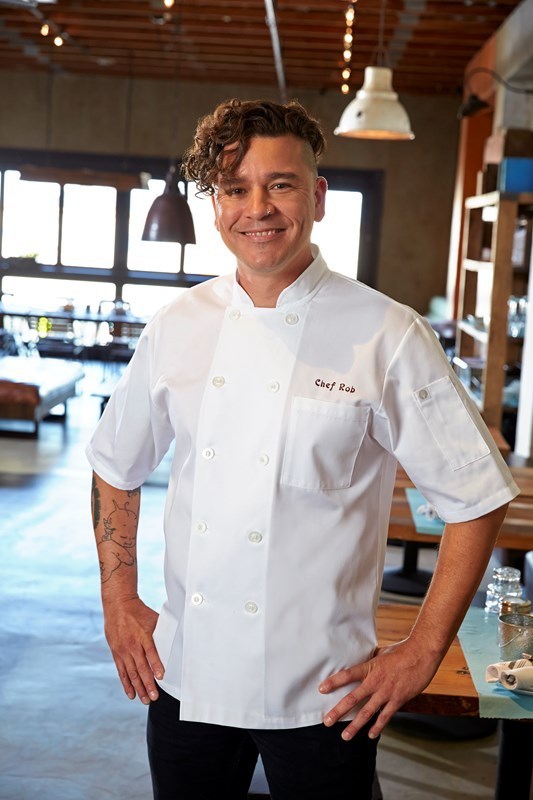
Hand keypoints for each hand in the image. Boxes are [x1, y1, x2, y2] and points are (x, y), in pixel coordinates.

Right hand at [103, 596, 163, 703]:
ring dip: (139, 688)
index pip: (151, 652)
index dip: (156, 665)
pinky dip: (126, 684)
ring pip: (131, 673)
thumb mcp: (154, 618)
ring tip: (145, 700)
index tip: (161, 677)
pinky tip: (131, 694)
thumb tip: (177, 640)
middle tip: (154, 697)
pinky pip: (121, 672)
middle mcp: (132, 645)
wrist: (118, 605)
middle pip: (141, 667)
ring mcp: (123, 650)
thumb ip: (162, 631)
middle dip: (148, 684)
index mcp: (143, 635)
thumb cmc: (139, 612)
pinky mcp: (116, 653)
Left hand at [318, 640, 438, 739]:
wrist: (421, 654)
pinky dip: (378, 727)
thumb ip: (371, 660)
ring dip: (355, 725)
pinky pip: (385, 716)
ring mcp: (386, 692)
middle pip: (353, 698)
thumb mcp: (382, 652)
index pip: (347, 675)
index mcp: (370, 667)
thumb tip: (363, 659)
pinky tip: (371, 735)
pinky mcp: (398, 700)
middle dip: (339, 711)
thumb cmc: (402, 651)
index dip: (334, 682)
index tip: (321, 689)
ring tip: (345, 735)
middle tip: (327, 721)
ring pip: (367, 712)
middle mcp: (375, 682)